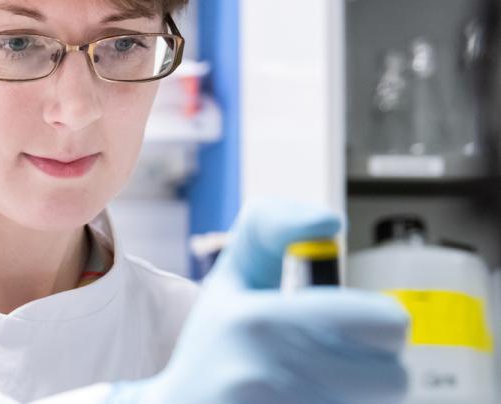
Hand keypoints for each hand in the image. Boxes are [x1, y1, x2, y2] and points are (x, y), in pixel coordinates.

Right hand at [105, 201, 409, 403]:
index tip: (354, 332)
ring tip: (311, 389)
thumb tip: (328, 222)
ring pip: (375, 403)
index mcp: (259, 320)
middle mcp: (267, 371)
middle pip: (392, 375)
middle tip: (335, 367)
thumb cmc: (214, 347)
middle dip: (372, 371)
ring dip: (354, 397)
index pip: (386, 323)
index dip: (379, 327)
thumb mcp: (230, 281)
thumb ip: (269, 231)